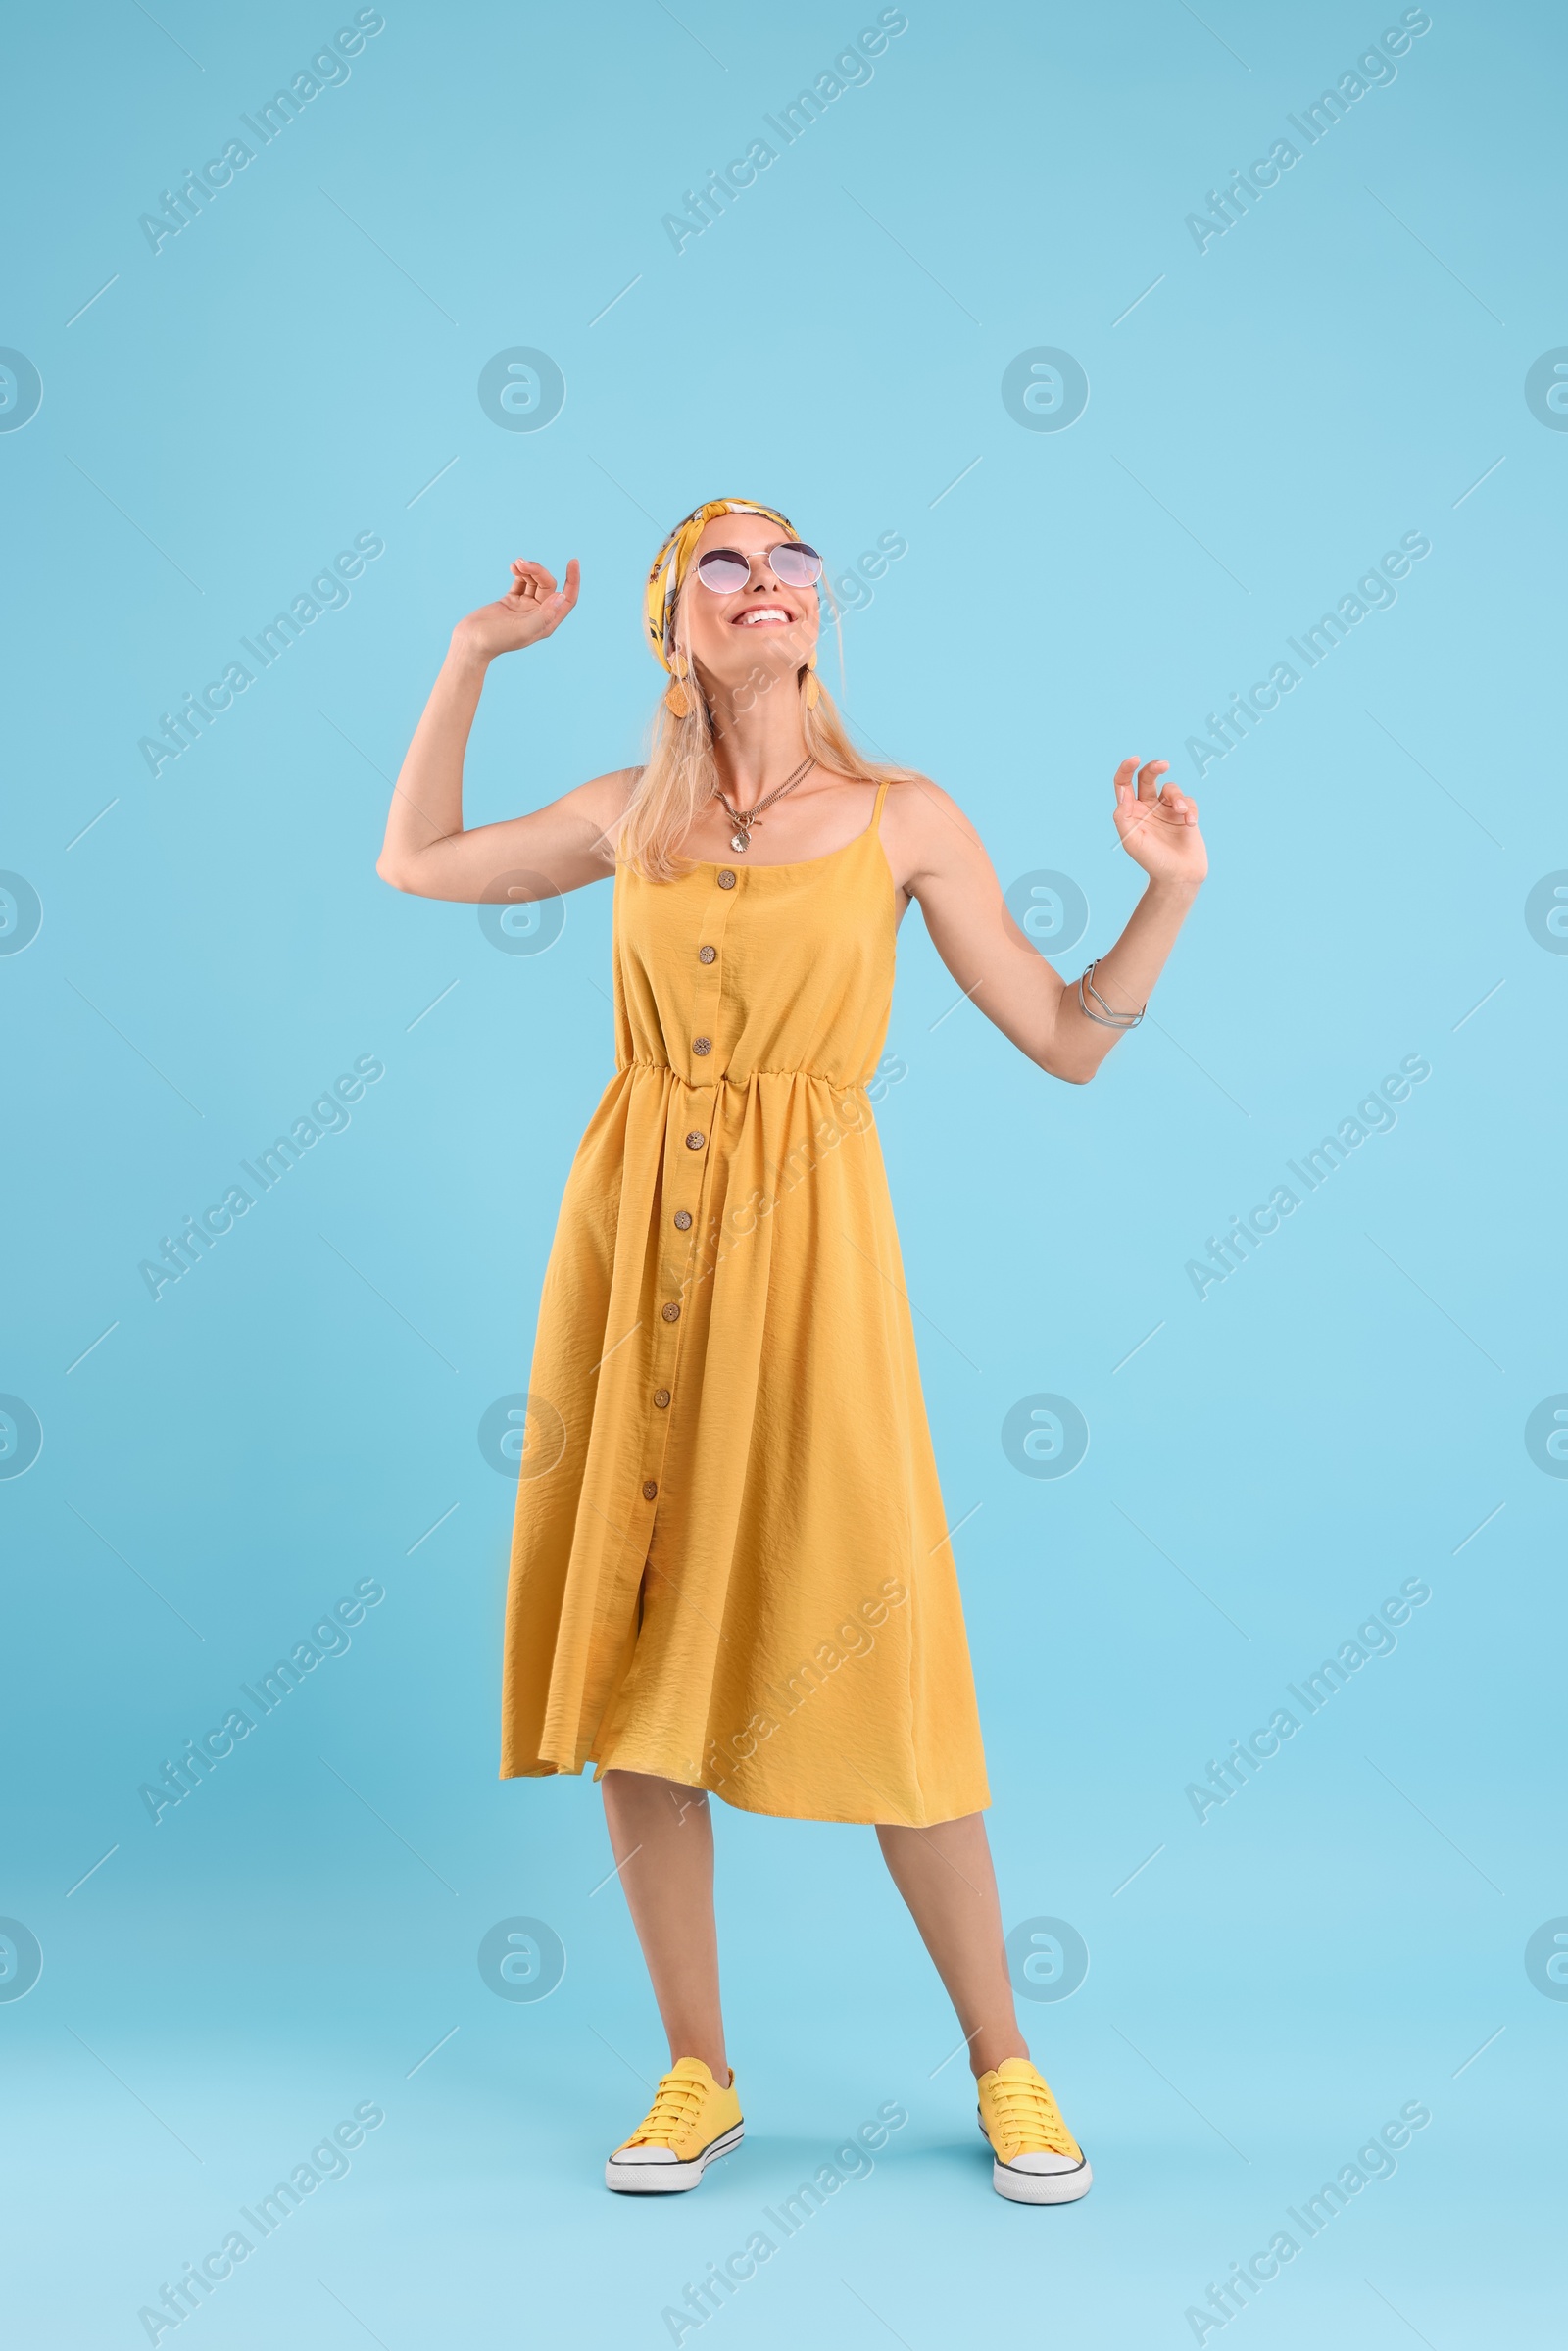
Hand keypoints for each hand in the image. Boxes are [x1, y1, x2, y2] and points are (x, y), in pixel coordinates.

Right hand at [453, 558, 579, 660]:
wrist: (471, 640)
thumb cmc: (497, 639)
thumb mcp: (523, 629)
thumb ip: (544, 614)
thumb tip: (561, 596)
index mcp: (547, 623)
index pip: (567, 599)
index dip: (573, 581)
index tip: (573, 562)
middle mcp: (539, 614)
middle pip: (548, 585)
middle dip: (538, 571)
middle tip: (522, 563)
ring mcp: (525, 607)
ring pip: (535, 581)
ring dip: (528, 569)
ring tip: (517, 563)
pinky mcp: (511, 600)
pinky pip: (521, 581)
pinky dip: (519, 572)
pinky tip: (513, 566)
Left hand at [1111, 757, 1207, 889]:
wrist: (1178, 876)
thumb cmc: (1152, 860)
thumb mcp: (1131, 840)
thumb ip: (1123, 816)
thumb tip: (1122, 792)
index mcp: (1130, 811)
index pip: (1124, 784)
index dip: (1126, 769)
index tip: (1134, 759)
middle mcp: (1147, 807)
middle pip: (1147, 778)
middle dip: (1154, 768)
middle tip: (1163, 765)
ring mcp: (1166, 810)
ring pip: (1171, 788)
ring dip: (1178, 797)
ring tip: (1183, 812)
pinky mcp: (1184, 815)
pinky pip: (1189, 801)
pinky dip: (1191, 810)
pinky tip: (1190, 823)